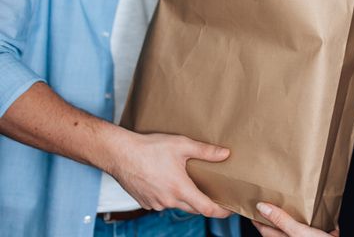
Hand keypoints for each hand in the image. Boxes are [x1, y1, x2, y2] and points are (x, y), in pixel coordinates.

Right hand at [107, 130, 232, 217]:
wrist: (119, 154)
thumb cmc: (149, 148)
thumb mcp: (181, 145)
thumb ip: (205, 151)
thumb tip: (225, 154)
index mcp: (180, 189)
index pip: (206, 209)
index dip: (221, 211)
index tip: (231, 209)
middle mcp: (168, 201)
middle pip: (194, 209)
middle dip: (207, 204)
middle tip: (217, 195)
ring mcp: (155, 203)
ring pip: (178, 205)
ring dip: (187, 198)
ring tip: (192, 183)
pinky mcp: (145, 202)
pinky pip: (163, 203)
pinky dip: (171, 196)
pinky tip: (170, 182)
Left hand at [253, 203, 338, 236]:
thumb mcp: (298, 231)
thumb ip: (281, 220)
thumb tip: (262, 207)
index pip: (264, 229)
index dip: (258, 218)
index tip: (254, 205)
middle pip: (283, 228)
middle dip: (279, 215)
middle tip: (275, 200)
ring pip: (301, 229)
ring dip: (301, 218)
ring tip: (300, 204)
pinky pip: (320, 230)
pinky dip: (322, 222)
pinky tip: (326, 215)